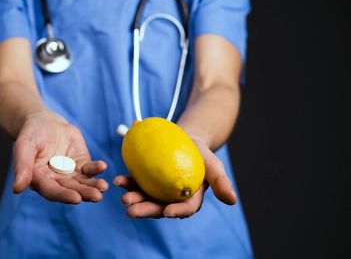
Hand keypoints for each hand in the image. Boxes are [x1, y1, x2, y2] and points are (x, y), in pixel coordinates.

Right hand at [12, 111, 108, 203]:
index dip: (64, 195)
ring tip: (104, 186)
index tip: (76, 198)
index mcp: (40, 181)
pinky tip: (102, 166)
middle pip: (71, 189)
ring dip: (93, 185)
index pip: (52, 191)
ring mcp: (70, 173)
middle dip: (84, 193)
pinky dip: (97, 169)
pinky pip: (90, 169)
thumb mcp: (24, 146)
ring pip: (83, 182)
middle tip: (97, 196)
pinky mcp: (81, 163)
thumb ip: (21, 167)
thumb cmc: (30, 134)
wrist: (43, 121)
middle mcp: (56, 181)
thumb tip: (16, 189)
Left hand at [114, 138, 236, 217]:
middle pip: (158, 207)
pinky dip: (127, 183)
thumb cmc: (201, 153)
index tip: (166, 211)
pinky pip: (135, 184)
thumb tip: (232, 201)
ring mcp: (156, 190)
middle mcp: (170, 199)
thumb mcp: (213, 165)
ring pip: (144, 198)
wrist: (185, 139)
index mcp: (189, 199)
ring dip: (133, 199)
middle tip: (130, 210)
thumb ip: (221, 182)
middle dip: (145, 210)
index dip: (176, 211)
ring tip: (122, 198)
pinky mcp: (145, 180)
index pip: (184, 209)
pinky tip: (118, 180)